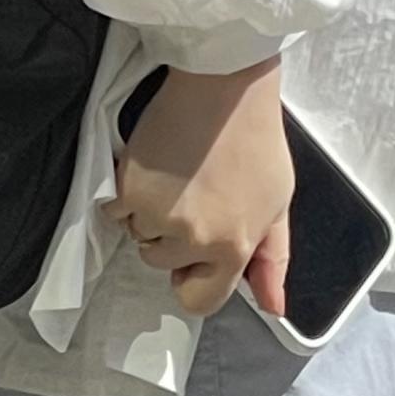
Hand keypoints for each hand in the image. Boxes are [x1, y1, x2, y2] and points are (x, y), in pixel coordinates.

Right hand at [104, 60, 293, 319]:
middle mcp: (193, 239)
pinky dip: (127, 195)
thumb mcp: (277, 204)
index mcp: (234, 247)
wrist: (223, 87)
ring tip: (175, 176)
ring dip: (149, 214)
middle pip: (163, 264)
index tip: (193, 257)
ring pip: (139, 236)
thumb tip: (272, 308)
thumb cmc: (256, 140)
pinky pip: (117, 212)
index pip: (200, 301)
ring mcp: (157, 216)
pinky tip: (154, 168)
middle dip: (171, 238)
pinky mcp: (128, 189)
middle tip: (191, 195)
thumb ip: (272, 260)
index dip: (194, 280)